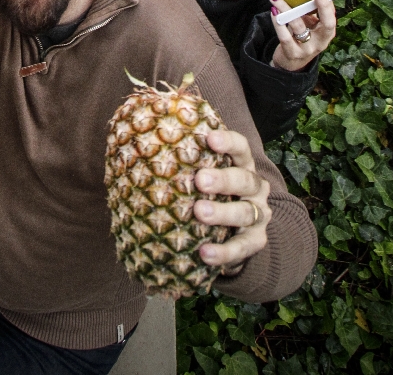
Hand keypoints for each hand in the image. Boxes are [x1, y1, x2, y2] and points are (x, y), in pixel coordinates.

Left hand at [194, 128, 271, 275]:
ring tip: (200, 213)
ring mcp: (259, 214)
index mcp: (242, 164)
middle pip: (244, 179)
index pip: (241, 148)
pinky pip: (243, 247)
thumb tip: (134, 141)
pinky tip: (206, 253)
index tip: (210, 139)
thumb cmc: (211, 192)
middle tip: (200, 180)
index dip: (228, 142)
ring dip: (223, 213)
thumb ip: (182, 158)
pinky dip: (225, 251)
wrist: (237, 229)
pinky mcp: (256, 241)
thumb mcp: (203, 172)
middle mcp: (255, 187)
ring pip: (246, 212)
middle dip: (223, 180)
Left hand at [268, 0, 336, 71]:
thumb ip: (311, 11)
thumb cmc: (302, 38)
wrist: (290, 63)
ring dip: (286, 8)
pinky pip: (285, 36)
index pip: (332, 17)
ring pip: (298, 26)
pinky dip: (277, 22)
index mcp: (327, 33)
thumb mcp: (310, 26)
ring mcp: (307, 49)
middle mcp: (321, 42)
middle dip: (323, 6)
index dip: (328, 2)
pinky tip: (272, 11)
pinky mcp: (292, 54)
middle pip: (327, 24)